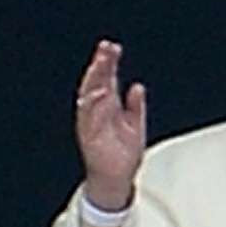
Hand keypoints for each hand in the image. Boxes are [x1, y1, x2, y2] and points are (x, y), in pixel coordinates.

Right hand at [72, 39, 146, 211]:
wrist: (117, 179)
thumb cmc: (125, 153)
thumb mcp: (135, 126)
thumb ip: (135, 106)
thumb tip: (137, 86)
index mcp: (109, 107)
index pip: (107, 79)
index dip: (109, 63)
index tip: (113, 47)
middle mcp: (99, 111)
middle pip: (97, 82)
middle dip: (100, 65)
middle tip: (106, 47)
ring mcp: (92, 122)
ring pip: (89, 95)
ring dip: (94, 78)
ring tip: (101, 63)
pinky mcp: (89, 134)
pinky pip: (88, 116)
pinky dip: (92, 103)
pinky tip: (99, 90)